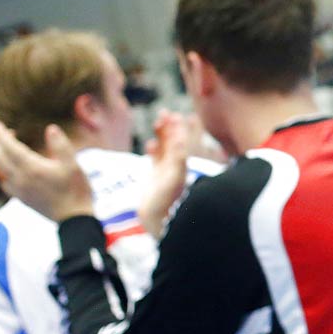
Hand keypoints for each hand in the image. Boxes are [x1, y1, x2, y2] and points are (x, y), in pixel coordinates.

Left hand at [0, 122, 93, 220]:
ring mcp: (19, 190)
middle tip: (9, 134)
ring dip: (0, 157)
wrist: (74, 219)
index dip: (1, 134)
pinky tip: (11, 170)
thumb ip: (61, 145)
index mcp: (32, 168)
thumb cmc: (76, 190)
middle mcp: (20, 179)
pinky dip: (3, 172)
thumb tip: (50, 129)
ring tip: (7, 149)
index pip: (9, 147)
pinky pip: (4, 182)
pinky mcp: (22, 198)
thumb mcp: (73, 164)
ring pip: (0, 170)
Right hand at [139, 110, 200, 237]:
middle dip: (169, 127)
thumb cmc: (167, 200)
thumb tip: (181, 137)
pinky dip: (153, 151)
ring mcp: (165, 172)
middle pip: (173, 142)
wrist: (158, 220)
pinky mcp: (155, 179)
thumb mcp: (173, 176)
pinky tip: (150, 145)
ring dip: (161, 135)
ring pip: (164, 149)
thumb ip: (177, 157)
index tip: (177, 115)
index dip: (180, 128)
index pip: (182, 141)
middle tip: (164, 113)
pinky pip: (155, 161)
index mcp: (182, 164)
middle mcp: (176, 166)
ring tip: (158, 122)